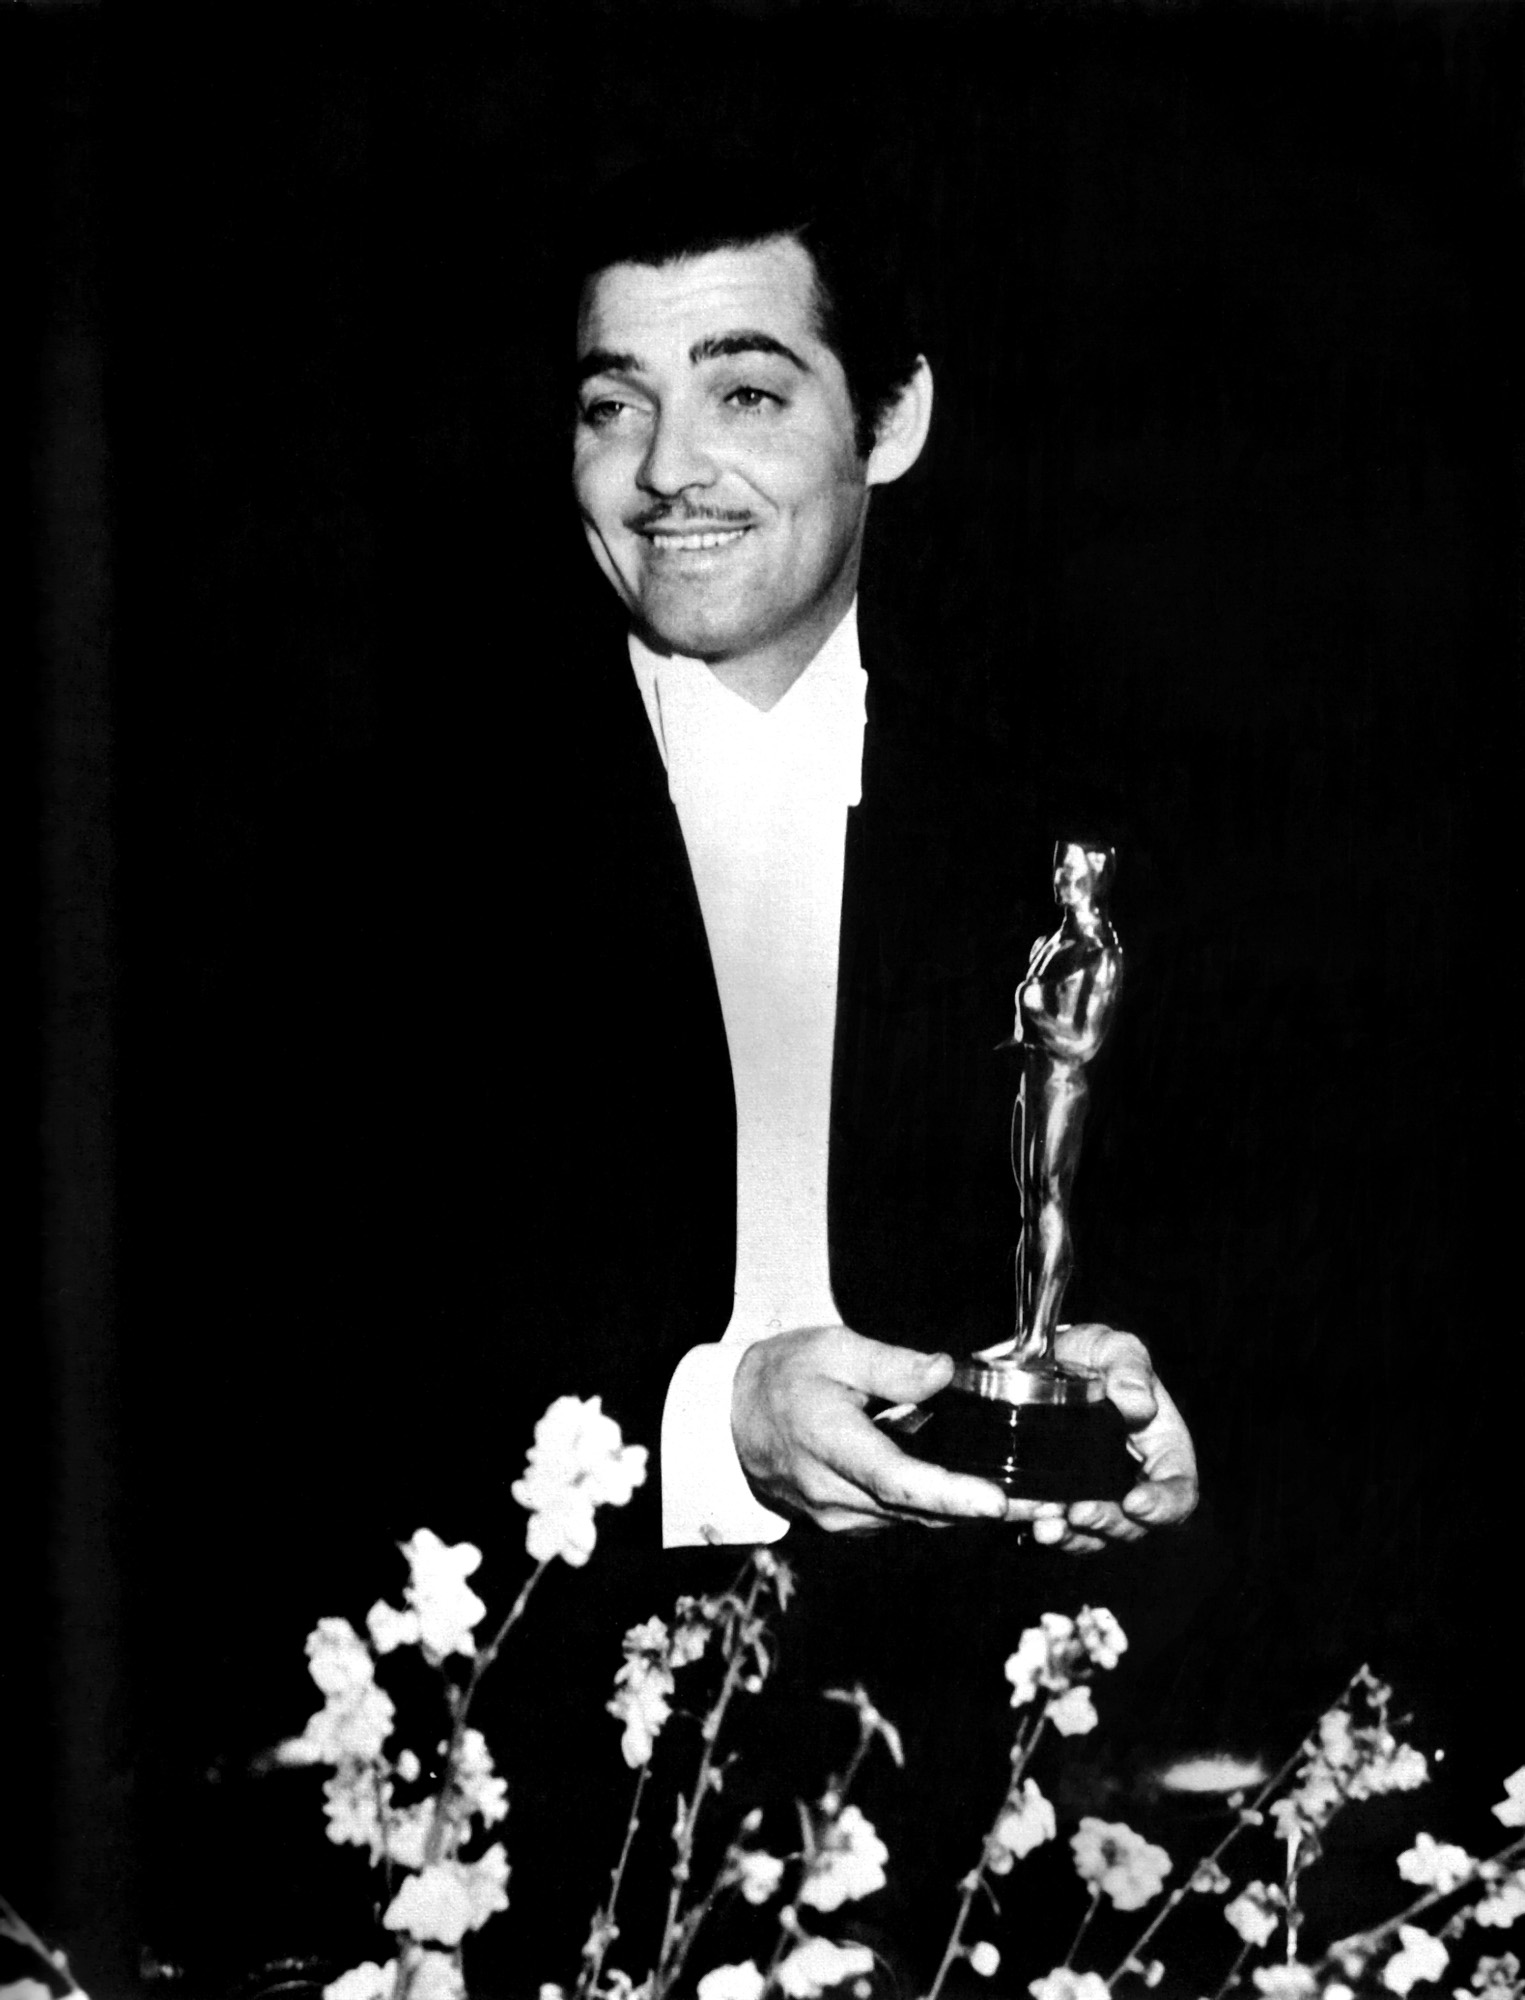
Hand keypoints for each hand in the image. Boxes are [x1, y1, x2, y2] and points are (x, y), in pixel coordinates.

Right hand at [731, 1325, 1021, 1533]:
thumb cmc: (780, 1376)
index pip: (896, 1479)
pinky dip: (940, 1509)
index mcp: (830, 1443)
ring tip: (1032, 1501)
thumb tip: (946, 1373)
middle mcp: (835, 1494)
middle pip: (920, 1511)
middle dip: (987, 1511)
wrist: (729, 1419)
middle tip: (1051, 1504)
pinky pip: (901, 1521)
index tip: (997, 1501)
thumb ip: (891, 1365)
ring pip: (915, 1521)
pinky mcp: (845, 1523)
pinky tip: (977, 1494)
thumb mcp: (831, 1348)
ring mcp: (839, 1517)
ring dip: (969, 1514)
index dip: (950, 1493)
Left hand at [1030, 1322, 1199, 1554]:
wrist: (1046, 1362)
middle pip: (1137, 1523)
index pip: (1179, 1490)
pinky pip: (1067, 1530)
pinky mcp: (1068, 1500)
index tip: (1136, 1503)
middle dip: (1110, 1523)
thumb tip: (1138, 1404)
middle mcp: (1136, 1479)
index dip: (1164, 1504)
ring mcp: (1103, 1495)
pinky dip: (1053, 1532)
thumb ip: (1129, 1367)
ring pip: (1100, 1535)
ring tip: (1049, 1527)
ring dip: (1076, 1537)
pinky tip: (1035, 1524)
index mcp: (1164, 1448)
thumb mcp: (1113, 1347)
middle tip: (1079, 1513)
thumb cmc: (1094, 1355)